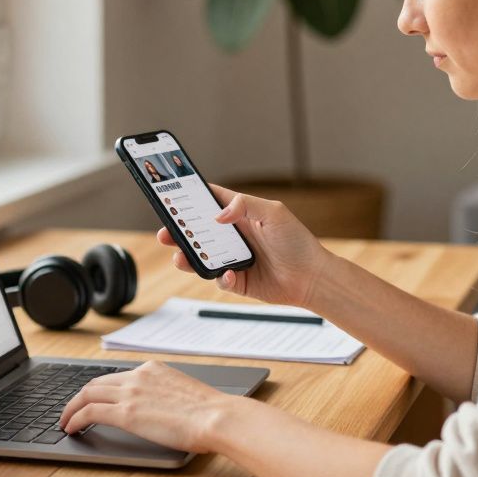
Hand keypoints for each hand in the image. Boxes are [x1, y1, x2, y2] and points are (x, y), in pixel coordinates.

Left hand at [58, 361, 234, 452]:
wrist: (215, 417)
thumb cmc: (209, 411)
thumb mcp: (182, 392)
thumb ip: (164, 393)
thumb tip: (158, 407)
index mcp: (153, 369)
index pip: (117, 376)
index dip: (100, 388)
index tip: (93, 398)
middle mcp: (138, 375)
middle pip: (96, 382)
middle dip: (80, 396)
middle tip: (72, 409)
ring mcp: (130, 393)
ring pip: (87, 394)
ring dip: (71, 407)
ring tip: (66, 420)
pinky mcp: (126, 413)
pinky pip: (89, 412)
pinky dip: (75, 418)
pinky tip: (72, 428)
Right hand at [159, 184, 331, 307]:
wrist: (312, 278)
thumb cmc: (297, 242)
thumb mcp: (274, 213)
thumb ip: (246, 205)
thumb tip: (218, 215)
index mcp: (241, 214)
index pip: (211, 201)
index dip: (190, 198)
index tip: (170, 196)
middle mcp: (234, 236)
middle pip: (198, 230)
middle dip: (179, 231)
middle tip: (165, 232)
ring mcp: (233, 258)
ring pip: (201, 256)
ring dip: (188, 256)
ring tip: (180, 256)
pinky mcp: (237, 280)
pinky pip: (219, 279)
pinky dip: (221, 277)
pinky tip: (230, 275)